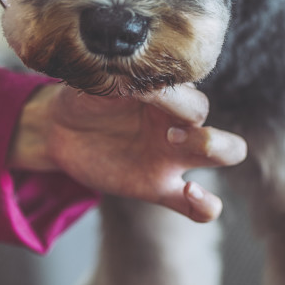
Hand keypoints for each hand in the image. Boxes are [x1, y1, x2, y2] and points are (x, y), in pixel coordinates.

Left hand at [10, 83, 247, 222]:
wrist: (62, 128)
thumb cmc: (87, 96)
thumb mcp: (102, 83)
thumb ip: (124, 79)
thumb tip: (138, 77)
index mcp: (169, 99)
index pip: (193, 99)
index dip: (176, 100)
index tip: (144, 97)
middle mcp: (178, 126)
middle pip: (219, 127)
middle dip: (204, 132)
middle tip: (168, 135)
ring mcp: (171, 159)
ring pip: (222, 154)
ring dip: (216, 150)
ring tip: (175, 152)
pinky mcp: (157, 189)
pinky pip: (195, 208)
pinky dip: (205, 206)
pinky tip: (190, 193)